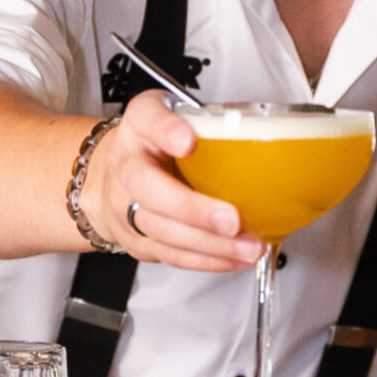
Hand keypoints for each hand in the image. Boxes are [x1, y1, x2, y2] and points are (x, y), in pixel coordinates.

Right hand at [82, 91, 264, 273]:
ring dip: (210, 244)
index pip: (146, 118)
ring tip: (248, 246)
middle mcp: (126, 164)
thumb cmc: (157, 144)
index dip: (166, 130)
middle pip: (148, 188)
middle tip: (231, 219)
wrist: (115, 177)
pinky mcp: (137, 239)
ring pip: (162, 230)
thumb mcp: (180, 116)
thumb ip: (211, 123)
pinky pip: (171, 254)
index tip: (187, 140)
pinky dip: (207, 260)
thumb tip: (260, 139)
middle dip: (193, 210)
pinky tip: (234, 257)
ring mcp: (125, 206)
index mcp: (140, 124)